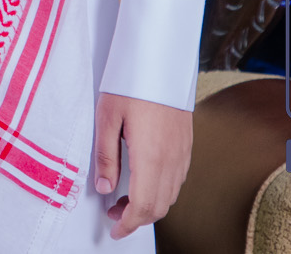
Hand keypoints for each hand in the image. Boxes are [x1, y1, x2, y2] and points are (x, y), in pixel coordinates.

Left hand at [93, 92, 190, 237]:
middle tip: (114, 214)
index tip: (115, 229)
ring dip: (149, 205)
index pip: (143, 206)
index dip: (128, 224)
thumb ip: (105, 156)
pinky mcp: (186, 145)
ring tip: (124, 198)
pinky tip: (144, 181)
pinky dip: (161, 191)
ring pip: (170, 195)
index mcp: (150, 157)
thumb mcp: (106, 118)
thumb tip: (103, 187)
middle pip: (159, 206)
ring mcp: (182, 153)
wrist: (160, 61)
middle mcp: (171, 160)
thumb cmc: (130, 84)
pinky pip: (177, 180)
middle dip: (137, 218)